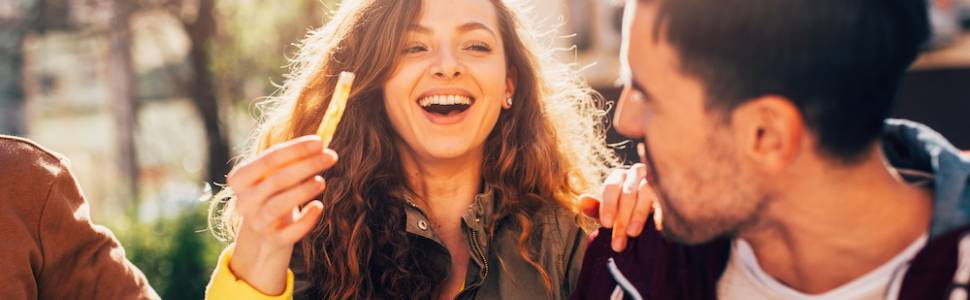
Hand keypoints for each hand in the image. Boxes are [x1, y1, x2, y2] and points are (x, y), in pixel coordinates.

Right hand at [225, 135, 337, 294]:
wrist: (264, 228)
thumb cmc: (274, 191)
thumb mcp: (275, 173)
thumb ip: (292, 159)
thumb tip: (319, 144)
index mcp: (239, 179)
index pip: (268, 159)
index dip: (296, 149)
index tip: (320, 142)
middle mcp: (244, 201)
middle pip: (276, 180)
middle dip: (307, 166)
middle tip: (331, 156)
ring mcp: (257, 222)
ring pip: (278, 206)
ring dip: (303, 191)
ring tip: (322, 180)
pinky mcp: (274, 240)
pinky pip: (291, 232)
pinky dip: (306, 220)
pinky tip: (318, 207)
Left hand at [580, 163, 655, 251]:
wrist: (645, 214)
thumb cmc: (621, 211)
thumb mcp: (606, 212)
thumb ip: (595, 208)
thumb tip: (583, 200)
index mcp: (618, 176)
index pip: (611, 187)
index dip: (608, 206)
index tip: (605, 225)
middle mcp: (636, 173)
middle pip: (628, 193)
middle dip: (621, 219)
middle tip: (617, 242)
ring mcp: (654, 180)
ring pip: (646, 193)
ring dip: (638, 215)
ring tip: (632, 234)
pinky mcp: (667, 191)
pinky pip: (663, 199)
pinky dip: (657, 212)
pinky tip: (653, 226)